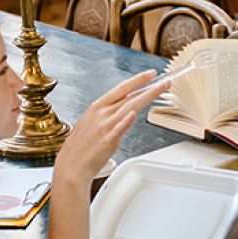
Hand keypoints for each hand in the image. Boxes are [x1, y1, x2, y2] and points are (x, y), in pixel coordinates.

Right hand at [53, 70, 167, 183]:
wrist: (72, 164)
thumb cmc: (83, 145)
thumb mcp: (94, 122)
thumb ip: (112, 113)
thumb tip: (128, 108)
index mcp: (98, 106)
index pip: (121, 88)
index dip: (137, 80)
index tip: (151, 74)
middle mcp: (102, 113)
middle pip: (129, 96)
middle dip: (148, 86)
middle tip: (164, 81)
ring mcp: (105, 126)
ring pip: (129, 107)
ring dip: (146, 97)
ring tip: (160, 90)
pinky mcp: (107, 141)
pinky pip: (118, 129)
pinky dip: (125, 121)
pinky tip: (133, 114)